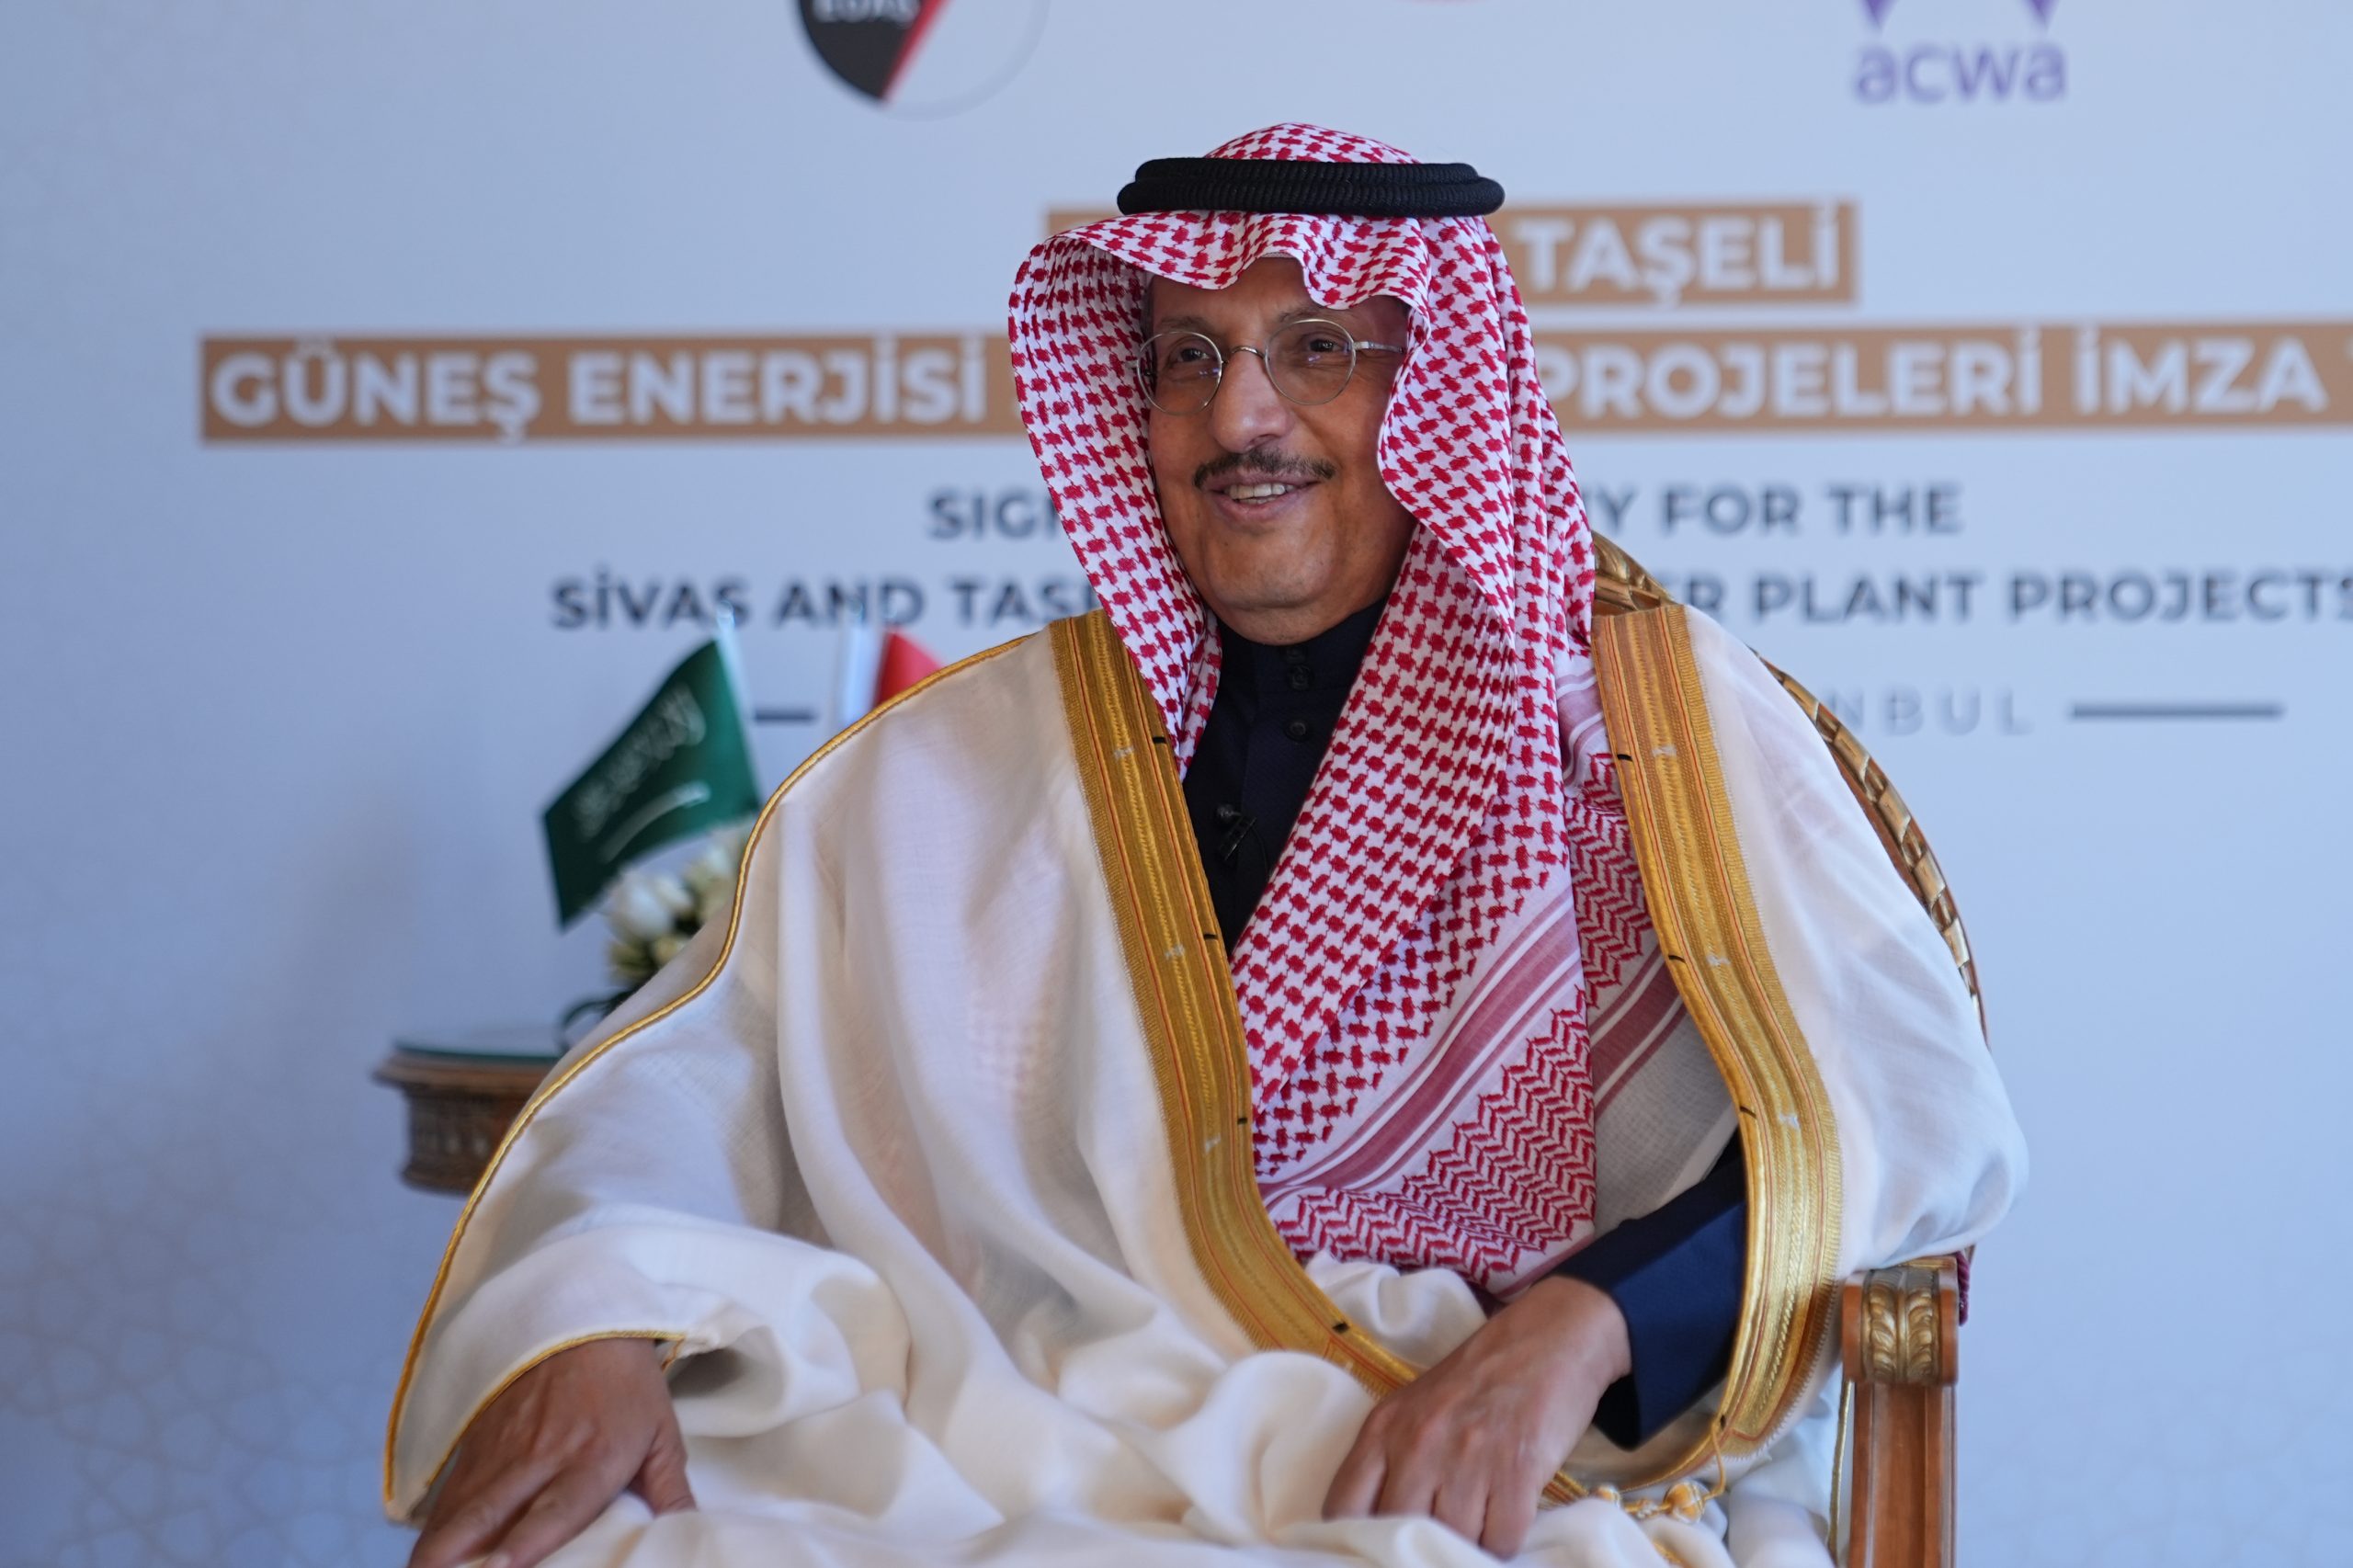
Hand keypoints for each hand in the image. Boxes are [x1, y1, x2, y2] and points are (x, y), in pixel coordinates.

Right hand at [408, 1336, 693, 1567]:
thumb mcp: (661, 1434)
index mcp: (591, 1459)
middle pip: (489, 1512)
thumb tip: (688, 1533)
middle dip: (459, 1553)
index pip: (556, 1508)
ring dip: (440, 1546)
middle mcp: (540, 1458)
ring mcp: (502, 1451)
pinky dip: (435, 1525)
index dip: (528, 1542)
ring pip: (459, 1507)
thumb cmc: (626, 1385)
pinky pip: (449, 1493)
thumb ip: (670, 1491)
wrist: (581, 1323)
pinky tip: (429, 1552)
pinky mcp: (477, 1444)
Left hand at [1322, 1276, 1630, 1557]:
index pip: (1344, 1507)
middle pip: (1400, 1531)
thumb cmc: (1477, 1380)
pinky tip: (1505, 1516)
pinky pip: (1500, 1542)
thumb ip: (1389, 1462)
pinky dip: (1503, 1542)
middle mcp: (1417, 1444)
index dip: (1355, 1539)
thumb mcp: (1413, 1409)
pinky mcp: (1515, 1471)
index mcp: (1383, 1428)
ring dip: (1466, 1542)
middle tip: (1437, 1535)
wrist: (1546, 1339)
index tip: (1377, 1546)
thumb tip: (1378, 1528)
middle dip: (1418, 1543)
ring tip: (1478, 1518)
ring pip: (1453, 1542)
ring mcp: (1466, 1458)